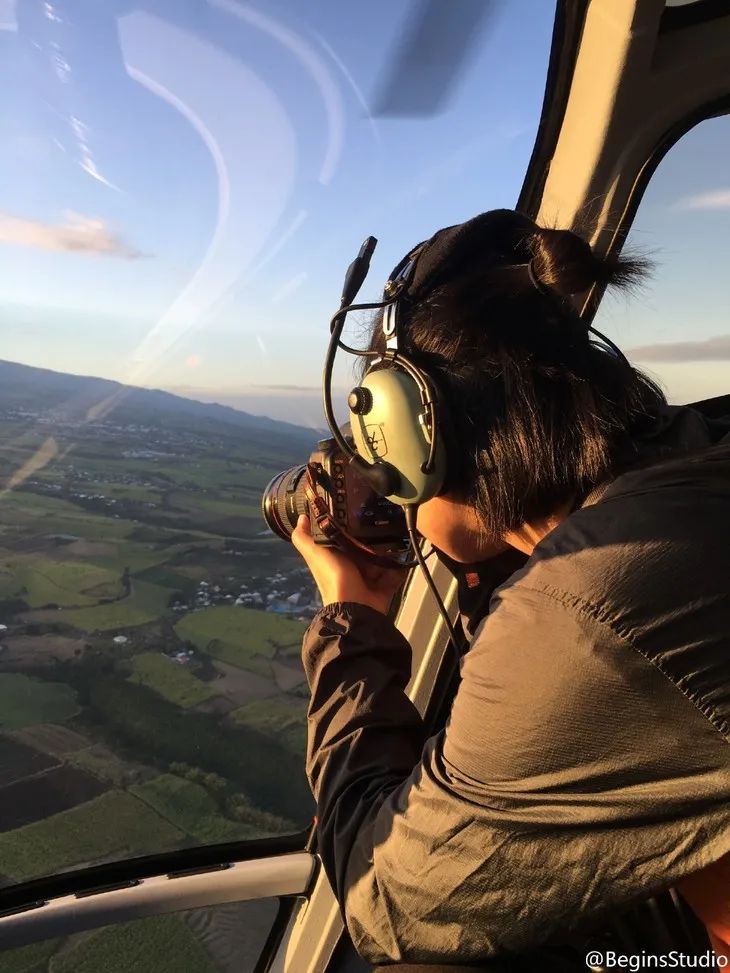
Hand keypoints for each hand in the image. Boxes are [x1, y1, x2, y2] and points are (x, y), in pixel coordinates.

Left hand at [291, 515, 406, 615]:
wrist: (357, 607)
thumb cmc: (335, 577)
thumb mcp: (316, 554)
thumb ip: (304, 538)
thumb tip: (301, 517)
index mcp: (336, 557)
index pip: (343, 536)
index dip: (349, 523)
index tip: (359, 505)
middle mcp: (352, 566)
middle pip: (366, 545)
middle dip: (374, 535)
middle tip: (385, 518)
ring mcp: (370, 577)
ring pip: (382, 556)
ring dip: (390, 548)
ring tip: (398, 532)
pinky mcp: (385, 584)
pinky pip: (396, 571)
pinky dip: (400, 565)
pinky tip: (406, 551)